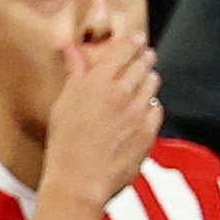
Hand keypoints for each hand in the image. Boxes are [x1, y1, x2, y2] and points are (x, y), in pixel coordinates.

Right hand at [41, 34, 160, 210]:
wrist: (79, 181)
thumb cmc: (64, 143)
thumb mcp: (63, 103)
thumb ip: (73, 72)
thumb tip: (68, 47)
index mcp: (98, 82)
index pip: (123, 51)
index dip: (132, 42)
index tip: (137, 39)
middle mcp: (121, 93)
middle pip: (142, 66)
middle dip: (145, 59)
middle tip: (146, 56)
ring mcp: (137, 114)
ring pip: (152, 86)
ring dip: (149, 80)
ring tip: (146, 80)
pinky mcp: (148, 133)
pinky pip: (156, 111)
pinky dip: (150, 107)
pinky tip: (143, 110)